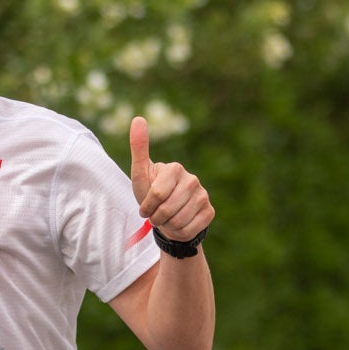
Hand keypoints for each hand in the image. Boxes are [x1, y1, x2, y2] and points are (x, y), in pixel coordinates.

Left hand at [131, 116, 213, 242]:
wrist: (168, 216)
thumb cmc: (151, 194)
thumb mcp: (140, 173)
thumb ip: (139, 147)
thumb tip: (138, 118)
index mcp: (175, 168)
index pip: (156, 194)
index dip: (146, 206)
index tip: (145, 207)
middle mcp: (193, 179)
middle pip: (167, 210)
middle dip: (156, 217)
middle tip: (156, 215)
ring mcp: (203, 195)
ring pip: (178, 221)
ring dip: (167, 225)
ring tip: (167, 219)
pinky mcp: (210, 211)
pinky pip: (190, 229)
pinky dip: (179, 232)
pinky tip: (179, 224)